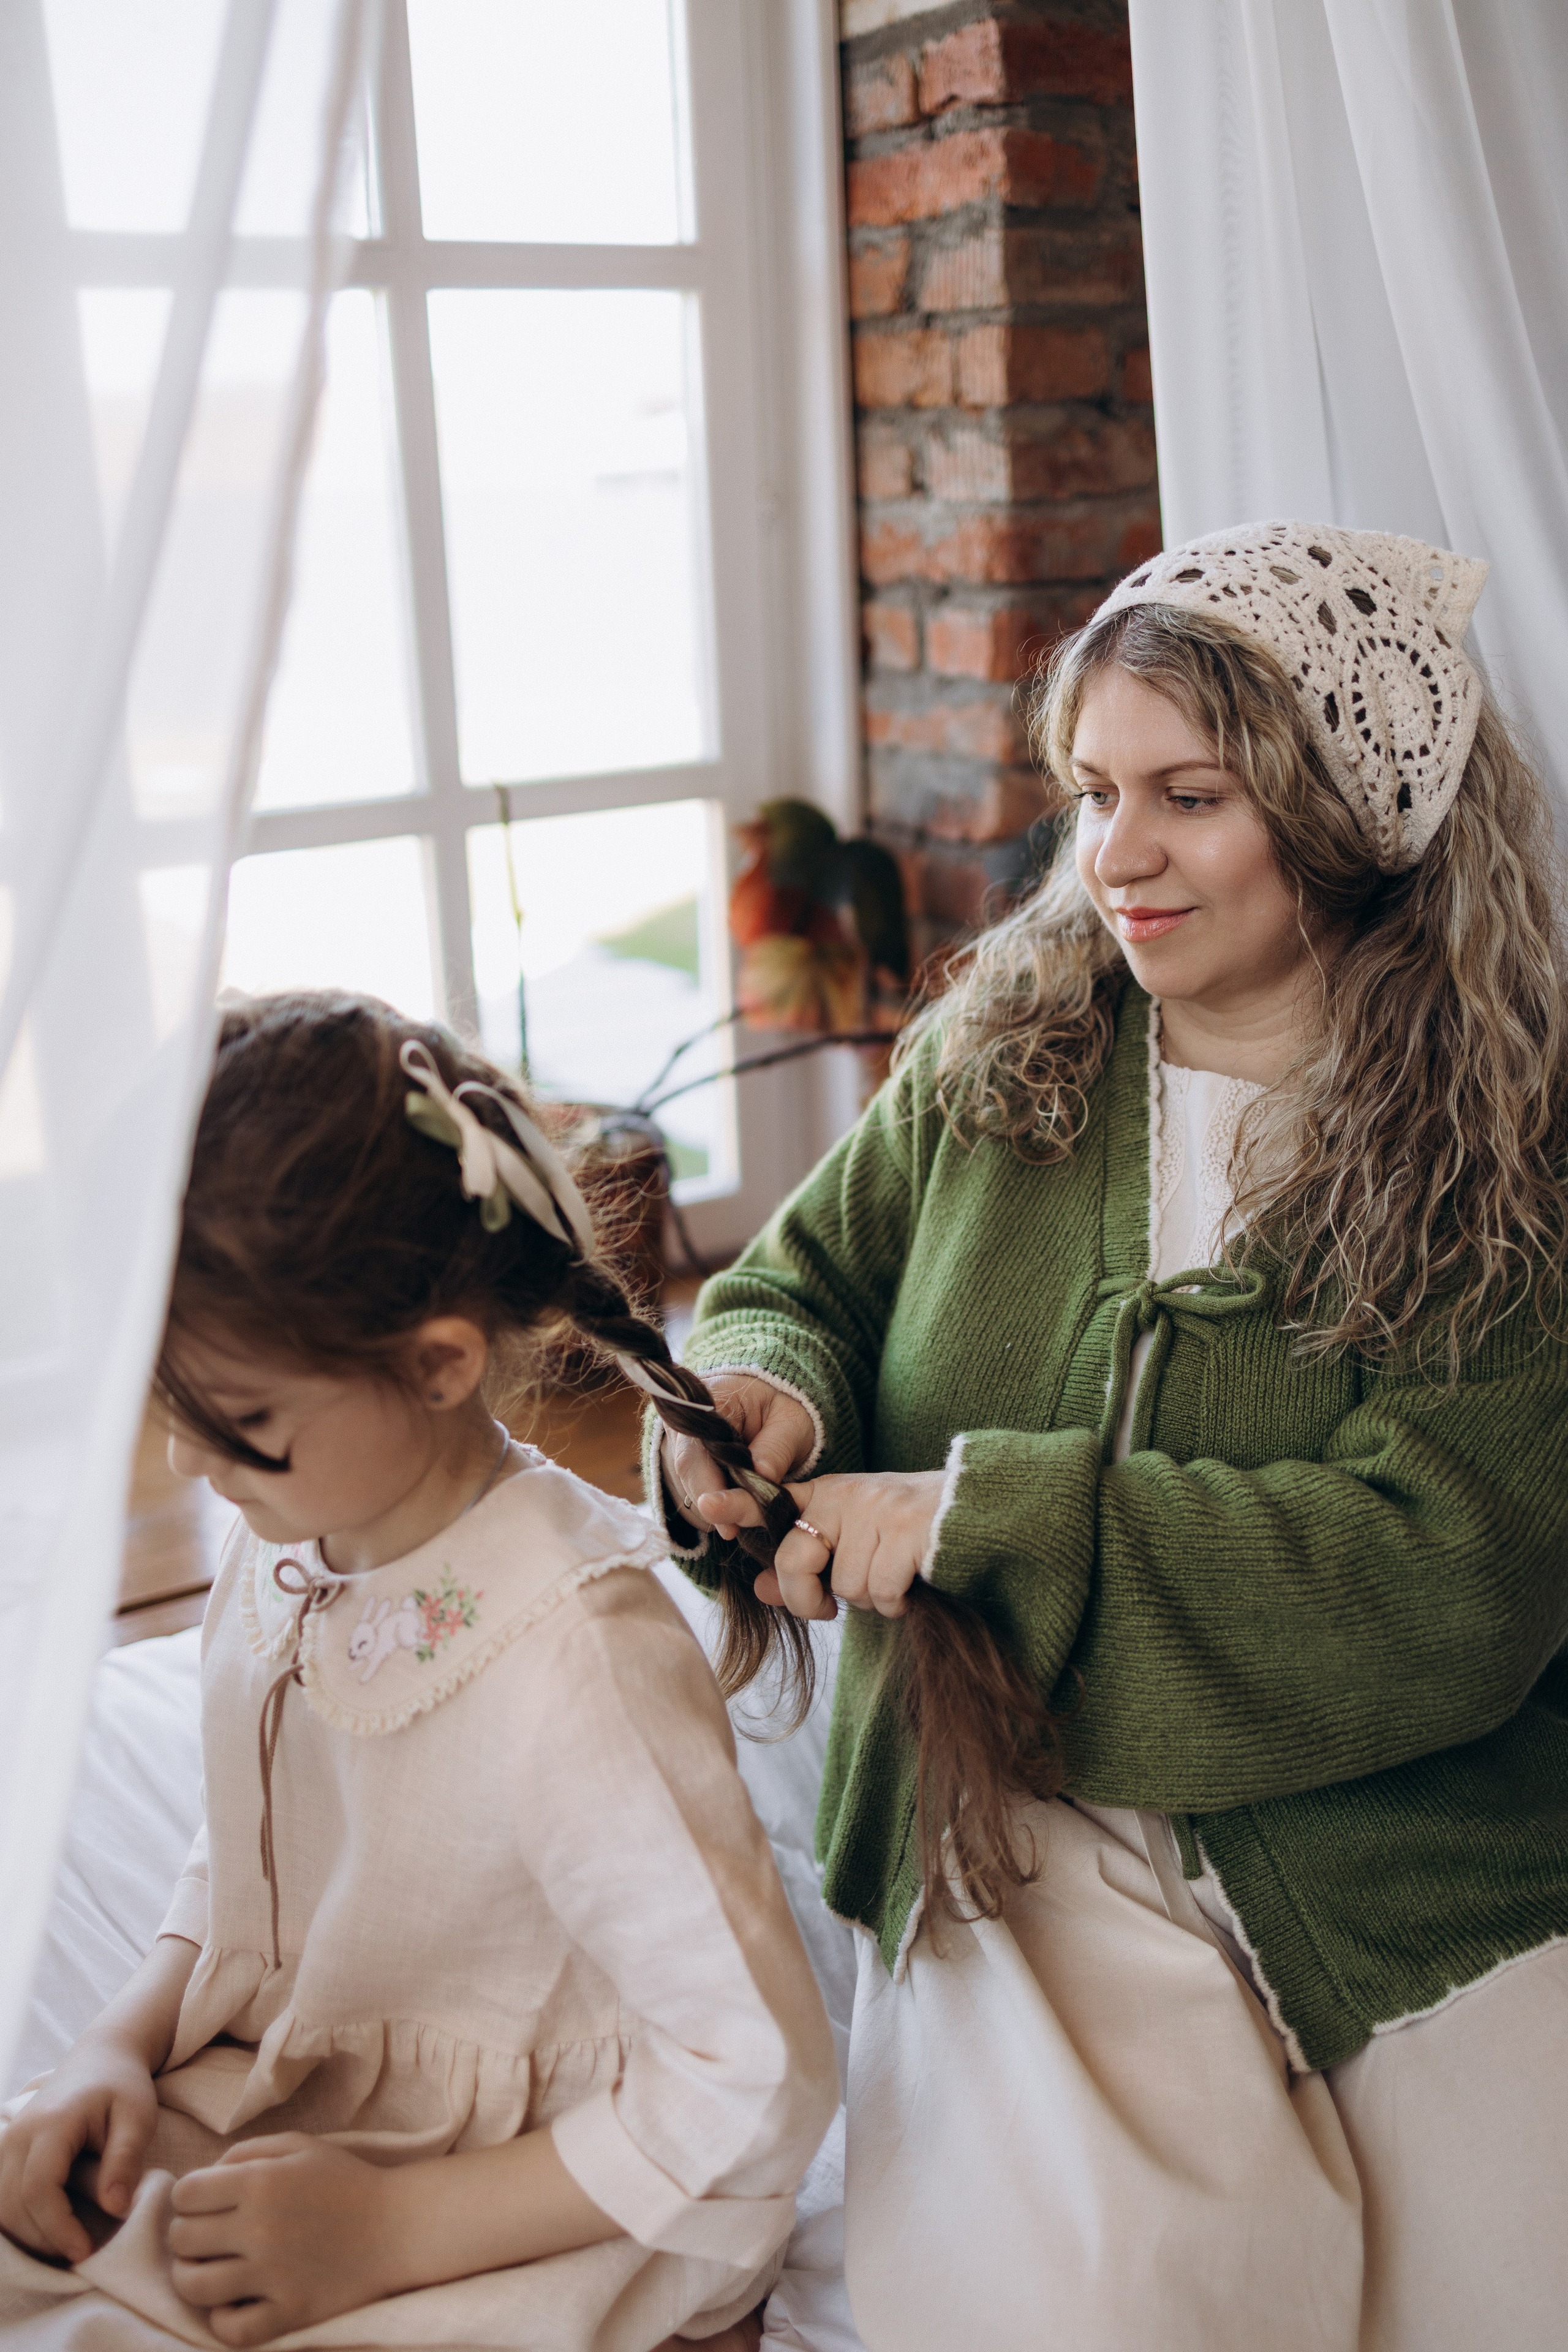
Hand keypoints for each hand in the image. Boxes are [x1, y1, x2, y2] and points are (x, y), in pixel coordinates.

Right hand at [0, 2035, 159, 2262]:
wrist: (102, 2054)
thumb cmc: (124, 2086)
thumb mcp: (139, 2116)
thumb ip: (125, 2159)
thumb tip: (115, 2208)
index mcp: (52, 2122)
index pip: (38, 2188)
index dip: (57, 2227)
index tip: (84, 2250)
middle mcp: (20, 2132)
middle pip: (12, 2203)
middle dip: (42, 2238)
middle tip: (79, 2252)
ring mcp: (8, 2139)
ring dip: (26, 2233)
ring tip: (66, 2242)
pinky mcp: (7, 2148)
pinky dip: (16, 2219)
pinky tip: (47, 2228)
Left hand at [167, 2122, 620, 2342]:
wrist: (397, 2226)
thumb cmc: (344, 2181)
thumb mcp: (299, 2145)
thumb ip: (247, 2152)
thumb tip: (201, 2177)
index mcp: (261, 2181)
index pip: (185, 2193)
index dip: (187, 2197)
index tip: (202, 2202)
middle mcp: (259, 2228)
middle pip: (183, 2238)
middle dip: (185, 2234)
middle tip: (205, 2235)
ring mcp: (272, 2275)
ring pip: (194, 2286)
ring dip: (191, 2276)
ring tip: (208, 2269)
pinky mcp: (289, 2313)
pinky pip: (230, 2329)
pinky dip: (222, 2319)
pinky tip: (233, 2302)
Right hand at [662, 1374, 815, 1537]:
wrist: (768, 1402)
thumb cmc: (780, 1408)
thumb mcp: (791, 1422)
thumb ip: (776, 1447)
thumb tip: (761, 1476)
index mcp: (709, 1399)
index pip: (698, 1446)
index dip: (709, 1484)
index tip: (727, 1517)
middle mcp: (684, 1419)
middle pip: (686, 1468)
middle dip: (711, 1502)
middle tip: (733, 1531)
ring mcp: (679, 1439)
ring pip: (685, 1481)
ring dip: (711, 1505)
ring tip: (738, 1524)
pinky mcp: (684, 1458)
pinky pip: (691, 1485)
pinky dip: (712, 1502)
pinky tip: (732, 1511)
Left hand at [712, 1470, 945, 1621]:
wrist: (973, 1513)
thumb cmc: (905, 1536)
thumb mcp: (852, 1545)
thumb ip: (807, 1566)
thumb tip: (762, 1591)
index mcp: (827, 1495)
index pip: (772, 1500)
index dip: (736, 1504)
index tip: (706, 1501)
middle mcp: (847, 1496)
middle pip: (797, 1559)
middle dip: (806, 1597)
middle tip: (826, 1609)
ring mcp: (877, 1511)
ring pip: (846, 1585)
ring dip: (869, 1598)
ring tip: (891, 1577)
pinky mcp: (907, 1531)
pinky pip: (881, 1591)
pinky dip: (895, 1601)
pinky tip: (909, 1585)